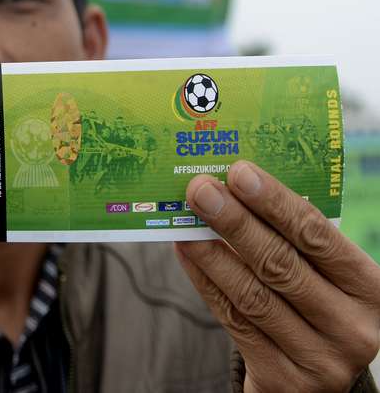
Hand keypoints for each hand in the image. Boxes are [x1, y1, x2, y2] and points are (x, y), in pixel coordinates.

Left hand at [175, 161, 379, 392]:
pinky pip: (234, 322)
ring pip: (252, 295)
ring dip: (211, 254)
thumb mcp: (323, 276)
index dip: (275, 202)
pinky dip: (206, 283)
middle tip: (200, 191)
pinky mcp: (283, 379)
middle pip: (280, 264)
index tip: (238, 172)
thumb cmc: (314, 307)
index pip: (317, 236)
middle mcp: (352, 326)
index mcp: (370, 288)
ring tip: (184, 224)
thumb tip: (233, 189)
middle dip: (235, 222)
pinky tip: (187, 256)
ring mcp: (320, 359)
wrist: (313, 381)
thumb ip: (292, 241)